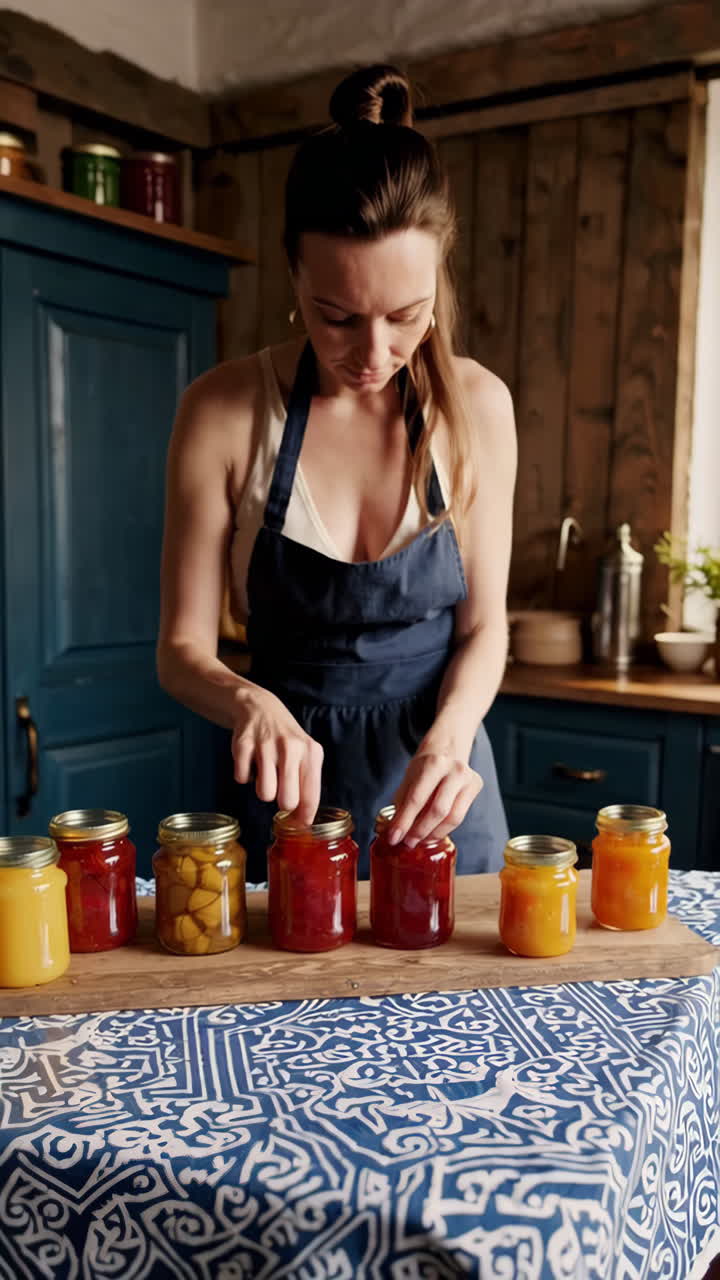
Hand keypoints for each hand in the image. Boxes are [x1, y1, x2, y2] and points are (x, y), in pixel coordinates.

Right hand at [232, 686, 322, 824]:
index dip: (303, 817)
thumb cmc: (286, 740)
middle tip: (280, 791)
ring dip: (263, 790)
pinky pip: (242, 779)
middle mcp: (291, 747)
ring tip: (266, 774)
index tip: (299, 824)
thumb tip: (302, 821)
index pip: (311, 797)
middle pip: (287, 801)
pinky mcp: (243, 744)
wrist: (260, 708)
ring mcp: (266, 745)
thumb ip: (306, 784)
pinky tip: (251, 762)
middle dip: (282, 804)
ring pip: (265, 793)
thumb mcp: (305, 755)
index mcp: (311, 752)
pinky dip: (245, 776)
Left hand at [388, 751, 482, 847]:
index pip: (416, 799)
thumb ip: (402, 805)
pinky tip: (432, 833)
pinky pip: (460, 816)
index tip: (394, 838)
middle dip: (420, 831)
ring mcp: (468, 778)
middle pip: (437, 810)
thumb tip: (392, 833)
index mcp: (433, 763)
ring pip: (452, 818)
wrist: (447, 749)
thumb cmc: (425, 766)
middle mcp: (454, 769)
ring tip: (419, 840)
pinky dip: (444, 829)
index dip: (404, 821)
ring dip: (433, 834)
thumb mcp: (409, 779)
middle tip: (408, 842)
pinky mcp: (475, 787)